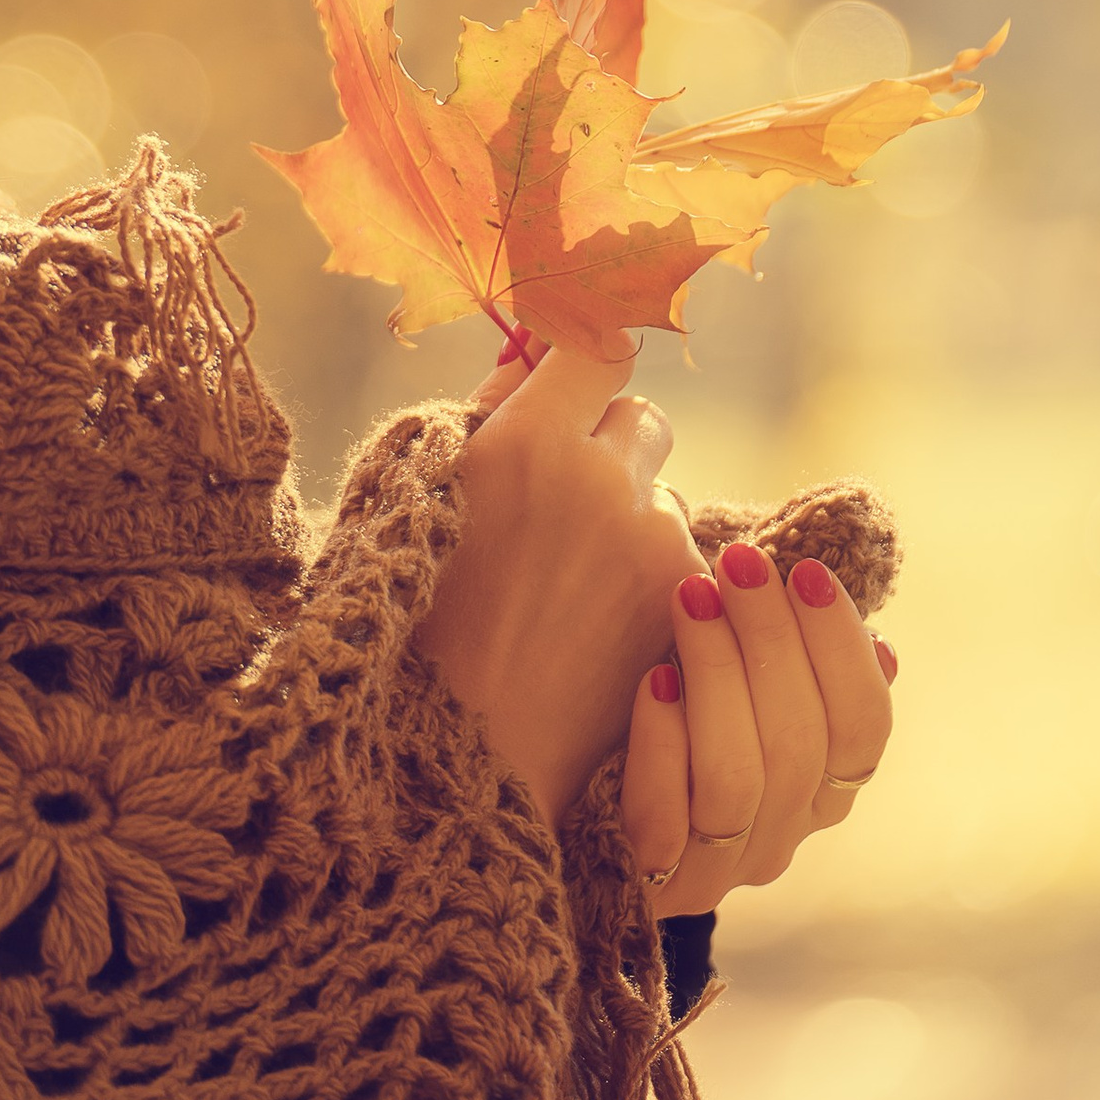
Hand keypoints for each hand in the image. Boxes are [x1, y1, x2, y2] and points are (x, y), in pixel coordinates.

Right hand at [416, 330, 702, 828]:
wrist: (460, 754)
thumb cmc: (415, 615)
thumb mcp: (420, 493)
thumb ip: (486, 411)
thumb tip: (536, 352)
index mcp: (527, 438)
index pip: (597, 345)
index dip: (584, 359)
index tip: (572, 376)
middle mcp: (604, 479)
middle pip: (641, 416)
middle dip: (609, 443)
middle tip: (562, 499)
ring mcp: (655, 545)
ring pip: (663, 496)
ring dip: (629, 522)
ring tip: (566, 590)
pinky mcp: (684, 605)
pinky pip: (683, 563)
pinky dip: (650, 585)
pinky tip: (595, 629)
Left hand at [624, 538, 898, 910]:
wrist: (565, 811)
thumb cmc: (664, 727)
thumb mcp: (739, 695)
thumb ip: (796, 672)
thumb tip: (880, 644)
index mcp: (819, 793)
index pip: (864, 729)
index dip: (842, 649)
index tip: (805, 570)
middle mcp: (780, 838)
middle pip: (801, 744)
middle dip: (772, 638)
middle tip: (738, 563)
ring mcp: (717, 870)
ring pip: (739, 778)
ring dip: (718, 674)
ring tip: (689, 596)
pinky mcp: (651, 880)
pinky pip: (666, 819)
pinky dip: (663, 744)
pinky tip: (654, 680)